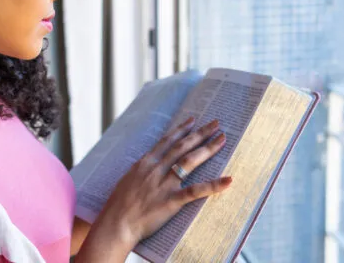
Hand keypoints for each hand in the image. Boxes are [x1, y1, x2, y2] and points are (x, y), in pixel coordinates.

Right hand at [95, 118, 231, 250]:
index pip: (167, 141)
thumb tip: (148, 164)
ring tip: (222, 139)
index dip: (182, 130)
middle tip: (216, 124)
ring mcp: (164, 184)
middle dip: (200, 134)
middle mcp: (156, 169)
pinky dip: (213, 185)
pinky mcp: (171, 201)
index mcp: (145, 163)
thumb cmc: (118, 205)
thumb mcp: (127, 179)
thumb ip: (141, 171)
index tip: (193, 120)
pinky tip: (228, 180)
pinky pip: (195, 191)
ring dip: (207, 149)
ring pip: (189, 162)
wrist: (115, 223)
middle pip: (182, 146)